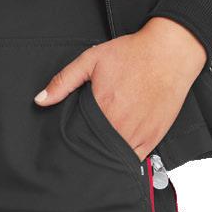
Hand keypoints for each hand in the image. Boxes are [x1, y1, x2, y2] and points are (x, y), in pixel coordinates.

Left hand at [33, 17, 206, 158]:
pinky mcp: (154, 137)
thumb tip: (41, 100)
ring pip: (115, 159)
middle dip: (87, 151)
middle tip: (79, 150)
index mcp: (103, 109)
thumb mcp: (92, 60)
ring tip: (97, 151)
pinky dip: (125, 158)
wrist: (170, 53)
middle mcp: (121, 126)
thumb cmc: (133, 54)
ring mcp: (139, 135)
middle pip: (96, 151)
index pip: (78, 139)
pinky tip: (117, 151)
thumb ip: (63, 81)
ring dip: (105, 156)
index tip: (65, 145)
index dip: (70, 143)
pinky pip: (135, 159)